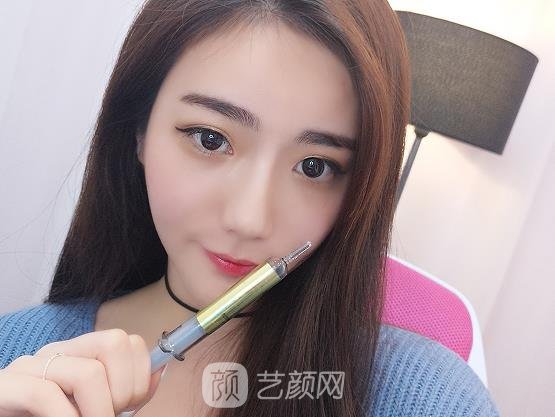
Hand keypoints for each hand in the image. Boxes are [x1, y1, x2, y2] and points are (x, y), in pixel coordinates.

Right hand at [0, 329, 164, 416]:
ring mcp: (30, 365)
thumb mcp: (94, 404)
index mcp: (82, 353)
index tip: (130, 406)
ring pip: (88, 373)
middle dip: (123, 390)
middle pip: (114, 343)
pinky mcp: (7, 385)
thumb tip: (159, 371)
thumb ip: (127, 391)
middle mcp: (58, 351)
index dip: (140, 375)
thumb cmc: (50, 416)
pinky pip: (46, 395)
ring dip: (98, 412)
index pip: (128, 340)